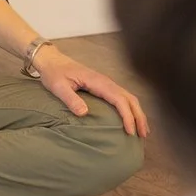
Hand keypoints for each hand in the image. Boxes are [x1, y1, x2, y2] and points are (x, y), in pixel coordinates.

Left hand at [30, 46, 149, 136]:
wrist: (52, 60)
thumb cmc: (54, 73)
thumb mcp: (58, 87)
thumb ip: (71, 99)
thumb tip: (84, 113)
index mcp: (98, 82)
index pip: (119, 99)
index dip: (127, 116)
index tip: (130, 131)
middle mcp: (106, 81)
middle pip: (129, 98)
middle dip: (139, 116)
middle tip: (143, 135)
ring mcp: (106, 83)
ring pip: (128, 97)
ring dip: (137, 113)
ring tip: (142, 130)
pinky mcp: (103, 86)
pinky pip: (122, 97)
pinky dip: (130, 108)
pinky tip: (131, 119)